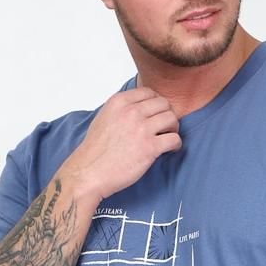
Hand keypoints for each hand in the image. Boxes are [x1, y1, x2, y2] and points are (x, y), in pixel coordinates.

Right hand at [60, 87, 181, 201]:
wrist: (89, 173)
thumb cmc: (95, 151)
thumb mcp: (104, 117)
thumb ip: (121, 109)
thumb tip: (139, 109)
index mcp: (119, 102)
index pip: (149, 92)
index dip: (156, 104)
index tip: (156, 114)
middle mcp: (131, 112)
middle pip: (163, 104)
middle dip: (166, 115)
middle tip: (164, 127)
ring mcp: (141, 129)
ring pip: (171, 118)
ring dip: (173, 128)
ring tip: (167, 138)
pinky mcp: (149, 147)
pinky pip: (174, 139)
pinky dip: (176, 144)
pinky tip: (170, 149)